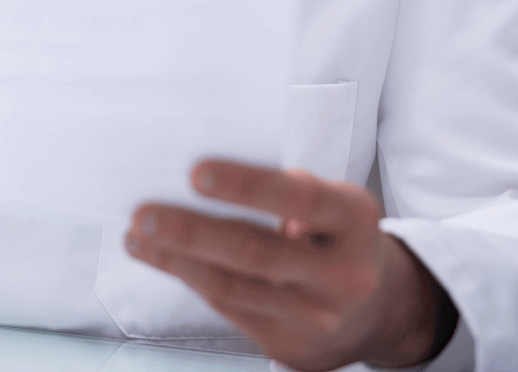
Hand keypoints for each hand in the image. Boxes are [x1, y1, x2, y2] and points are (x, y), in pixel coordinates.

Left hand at [125, 161, 449, 370]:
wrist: (380, 310)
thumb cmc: (337, 237)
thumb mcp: (334, 203)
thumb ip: (289, 188)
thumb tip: (209, 180)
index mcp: (355, 222)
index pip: (299, 198)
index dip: (245, 185)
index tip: (195, 173)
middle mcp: (342, 274)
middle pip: (255, 251)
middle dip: (191, 232)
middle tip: (145, 215)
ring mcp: (316, 316)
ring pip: (232, 286)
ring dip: (175, 260)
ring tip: (137, 235)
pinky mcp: (290, 345)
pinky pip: (228, 308)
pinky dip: (189, 279)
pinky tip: (160, 258)